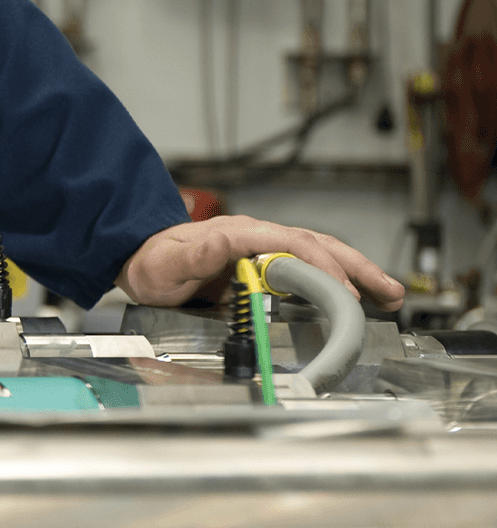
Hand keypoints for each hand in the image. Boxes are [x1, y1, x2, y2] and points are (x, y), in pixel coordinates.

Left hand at [116, 215, 404, 310]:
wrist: (139, 259)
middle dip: (355, 267)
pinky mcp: (263, 261)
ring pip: (318, 253)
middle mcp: (255, 235)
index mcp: (237, 233)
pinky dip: (335, 277)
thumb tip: (225, 241)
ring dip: (354, 271)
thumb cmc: (151, 263)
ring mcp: (261, 246)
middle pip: (315, 244)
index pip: (290, 243)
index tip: (342, 290)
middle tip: (388, 292)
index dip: (320, 265)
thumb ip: (197, 254)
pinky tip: (354, 294)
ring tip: (388, 294)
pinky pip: (307, 265)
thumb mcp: (168, 263)